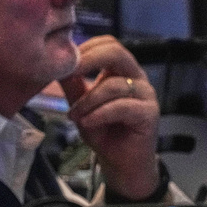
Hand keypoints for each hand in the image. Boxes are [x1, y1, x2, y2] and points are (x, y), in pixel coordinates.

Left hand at [58, 36, 160, 199]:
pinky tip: (87, 123)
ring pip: (113, 85)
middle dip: (88, 60)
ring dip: (87, 101)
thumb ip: (72, 85)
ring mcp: (145, 94)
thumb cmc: (103, 131)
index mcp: (120, 70)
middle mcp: (136, 77)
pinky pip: (122, 106)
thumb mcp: (81, 105)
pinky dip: (99, 114)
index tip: (63, 62)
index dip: (85, 48)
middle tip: (68, 74)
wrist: (120, 162)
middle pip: (116, 52)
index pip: (107, 43)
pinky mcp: (149, 113)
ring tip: (74, 116)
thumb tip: (57, 65)